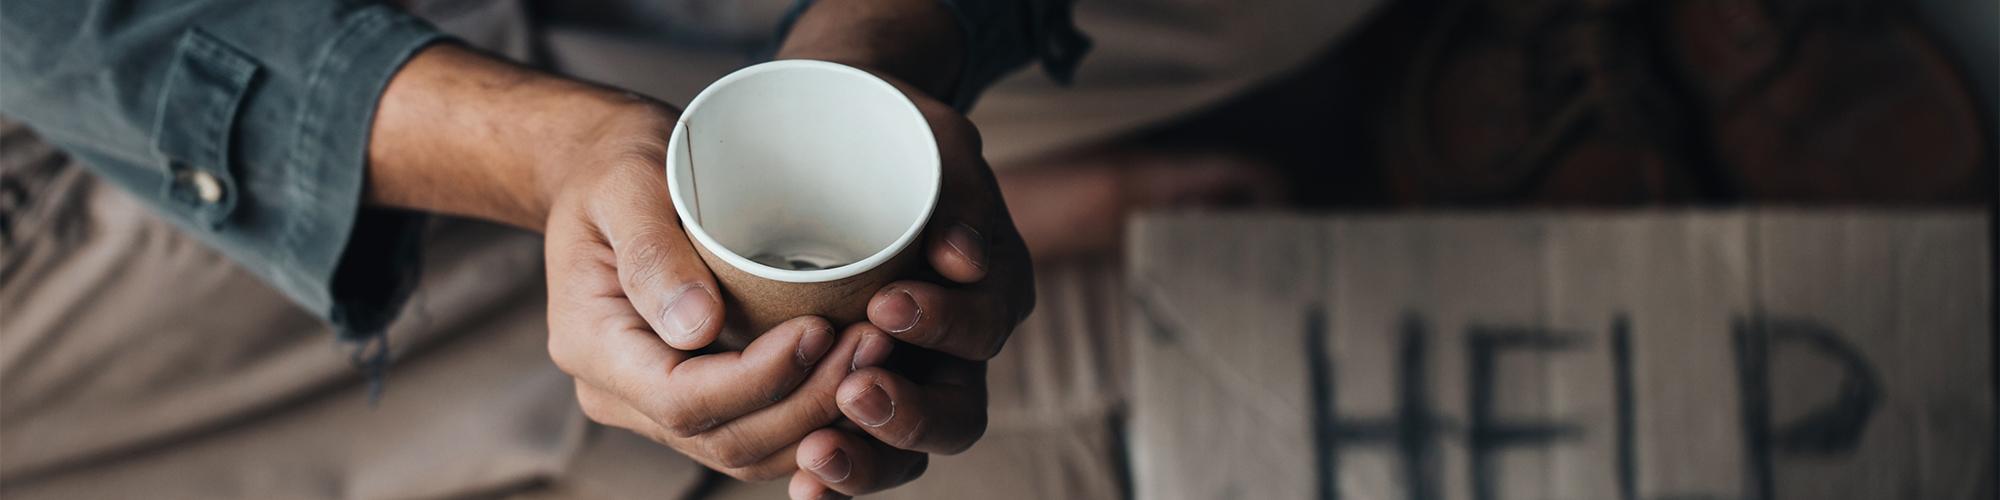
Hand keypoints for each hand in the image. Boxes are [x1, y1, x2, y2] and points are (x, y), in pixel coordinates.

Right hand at [362, 45, 891, 479]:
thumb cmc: (614, 164)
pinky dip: (816, 417)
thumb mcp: (625, 183)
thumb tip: (698, 326)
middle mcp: (621, 392)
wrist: (601, 170)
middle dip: (808, 402)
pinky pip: (760, 432)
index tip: (819, 328)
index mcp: (593, 346)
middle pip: (724, 439)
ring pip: (749, 450)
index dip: (759, 379)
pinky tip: (862, 373)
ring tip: (880, 354)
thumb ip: (653, 252)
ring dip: (822, 418)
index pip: (680, 400)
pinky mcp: (700, 397)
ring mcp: (657, 405)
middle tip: (875, 342)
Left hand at [777, 73, 1035, 498]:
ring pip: (908, 449)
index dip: (944, 326)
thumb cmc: (896, 131)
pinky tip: (801, 487)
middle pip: (957, 414)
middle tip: (854, 393)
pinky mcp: (856, 389)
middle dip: (908, 414)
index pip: (983, 327)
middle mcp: (959, 349)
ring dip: (867, 459)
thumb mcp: (936, 140)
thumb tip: (963, 259)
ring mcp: (910, 378)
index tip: (886, 305)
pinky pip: (856, 447)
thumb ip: (959, 193)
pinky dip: (834, 473)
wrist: (840, 131)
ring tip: (815, 456)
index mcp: (991, 288)